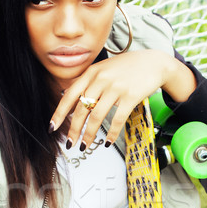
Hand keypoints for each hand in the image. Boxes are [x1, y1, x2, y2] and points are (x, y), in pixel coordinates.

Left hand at [49, 49, 194, 147]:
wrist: (154, 62)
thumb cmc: (128, 67)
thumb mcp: (103, 68)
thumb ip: (87, 82)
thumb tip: (69, 98)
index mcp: (91, 73)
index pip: (70, 95)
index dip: (59, 113)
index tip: (52, 127)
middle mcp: (101, 79)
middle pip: (81, 108)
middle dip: (73, 129)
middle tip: (70, 143)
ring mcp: (116, 87)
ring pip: (97, 116)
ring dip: (89, 134)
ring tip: (85, 145)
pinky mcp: (130, 96)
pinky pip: (117, 119)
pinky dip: (111, 133)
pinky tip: (107, 142)